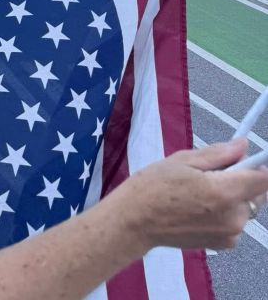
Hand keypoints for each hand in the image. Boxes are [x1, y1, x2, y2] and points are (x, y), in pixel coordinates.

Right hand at [126, 139, 267, 251]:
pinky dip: (227, 212)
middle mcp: (234, 217)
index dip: (258, 165)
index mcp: (224, 192)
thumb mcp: (183, 160)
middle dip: (243, 179)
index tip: (242, 158)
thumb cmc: (154, 186)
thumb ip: (219, 154)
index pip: (264, 179)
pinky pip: (236, 221)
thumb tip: (243, 146)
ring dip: (235, 196)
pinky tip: (201, 207)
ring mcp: (231, 234)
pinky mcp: (224, 245)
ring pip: (246, 206)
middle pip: (257, 193)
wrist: (136, 221)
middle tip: (213, 172)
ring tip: (201, 191)